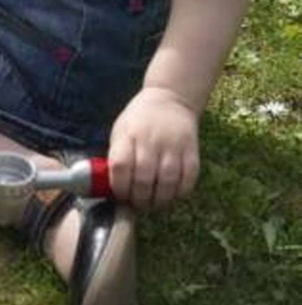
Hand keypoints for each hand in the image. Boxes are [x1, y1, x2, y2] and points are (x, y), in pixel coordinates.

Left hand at [107, 86, 200, 211]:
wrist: (170, 99)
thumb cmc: (139, 119)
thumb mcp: (121, 130)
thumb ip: (117, 155)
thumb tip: (112, 185)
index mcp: (128, 135)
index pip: (120, 167)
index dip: (119, 186)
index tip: (120, 195)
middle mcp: (150, 141)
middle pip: (143, 179)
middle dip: (139, 199)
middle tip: (138, 206)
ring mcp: (173, 147)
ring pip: (166, 183)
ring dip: (159, 201)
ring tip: (154, 205)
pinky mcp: (192, 152)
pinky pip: (187, 180)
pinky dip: (179, 193)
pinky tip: (172, 196)